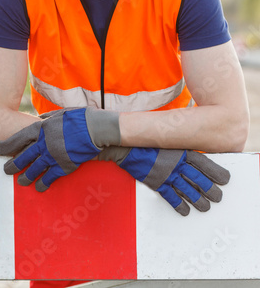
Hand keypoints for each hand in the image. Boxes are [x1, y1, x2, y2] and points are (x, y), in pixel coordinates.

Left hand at [0, 107, 119, 190]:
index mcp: (42, 128)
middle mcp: (44, 142)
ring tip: (20, 182)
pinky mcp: (64, 166)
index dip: (8, 144)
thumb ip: (48, 118)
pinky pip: (50, 177)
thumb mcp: (61, 113)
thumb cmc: (81, 118)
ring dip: (26, 177)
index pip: (20, 138)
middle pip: (24, 156)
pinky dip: (43, 183)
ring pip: (34, 169)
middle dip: (13, 164)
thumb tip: (39, 119)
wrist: (97, 129)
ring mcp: (53, 155)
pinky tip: (39, 188)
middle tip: (6, 170)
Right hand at [99, 147, 229, 215]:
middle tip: (218, 197)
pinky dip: (178, 205)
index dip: (215, 172)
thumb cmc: (147, 142)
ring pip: (187, 189)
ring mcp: (166, 174)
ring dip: (197, 200)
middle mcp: (176, 164)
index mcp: (180, 151)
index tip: (225, 180)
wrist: (127, 147)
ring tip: (205, 208)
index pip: (203, 163)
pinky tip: (185, 211)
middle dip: (210, 189)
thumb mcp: (166, 140)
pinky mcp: (156, 183)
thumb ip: (179, 148)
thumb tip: (193, 156)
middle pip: (198, 178)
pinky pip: (170, 196)